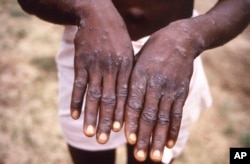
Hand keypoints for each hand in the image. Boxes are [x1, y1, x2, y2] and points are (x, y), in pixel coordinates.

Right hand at [70, 2, 133, 143]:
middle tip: (105, 140)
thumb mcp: (129, 51)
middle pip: (109, 99)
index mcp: (126, 66)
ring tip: (89, 133)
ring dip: (91, 115)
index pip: (125, 95)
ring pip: (93, 95)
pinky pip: (78, 85)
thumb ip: (129, 72)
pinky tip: (74, 115)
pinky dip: (76, 100)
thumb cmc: (116, 36)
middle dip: (107, 120)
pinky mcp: (81, 63)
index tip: (121, 131)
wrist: (98, 15)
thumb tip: (131, 94)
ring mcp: (95, 66)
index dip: (123, 113)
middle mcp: (111, 68)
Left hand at [125, 20, 202, 161]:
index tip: (127, 139)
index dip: (130, 121)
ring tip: (154, 156)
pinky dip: (173, 129)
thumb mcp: (137, 59)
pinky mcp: (181, 92)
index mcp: (140, 75)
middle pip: (148, 114)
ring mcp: (170, 88)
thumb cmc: (152, 51)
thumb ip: (129, 80)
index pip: (133, 103)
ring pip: (163, 118)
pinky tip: (169, 143)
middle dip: (143, 137)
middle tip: (139, 156)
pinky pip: (177, 113)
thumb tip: (117, 102)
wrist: (180, 39)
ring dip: (158, 138)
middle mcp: (155, 83)